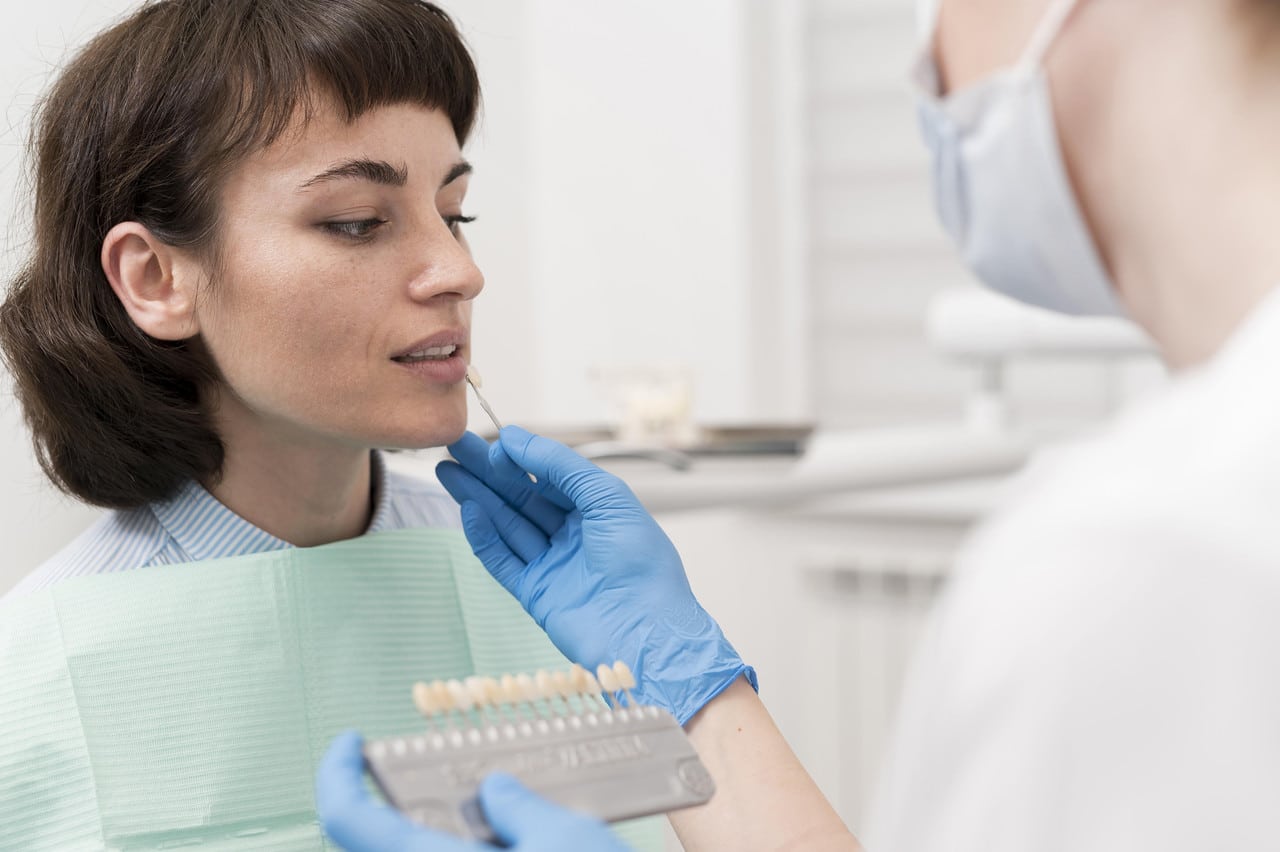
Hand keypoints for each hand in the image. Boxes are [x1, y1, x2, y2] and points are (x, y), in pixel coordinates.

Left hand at [316, 730, 629, 850]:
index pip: (348, 821)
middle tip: (443, 786)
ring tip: (494, 826)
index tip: (353, 744)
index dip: (338, 775)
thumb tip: (495, 792)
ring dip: (440, 841)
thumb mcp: (571, 840)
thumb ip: (521, 809)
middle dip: (405, 811)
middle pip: (385, 847)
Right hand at [435, 426, 753, 724]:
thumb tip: (515, 438)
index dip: (522, 457)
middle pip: (523, 496)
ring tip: (446, 470)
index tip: (493, 439)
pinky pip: (502, 560)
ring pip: (508, 524)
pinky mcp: (536, 593)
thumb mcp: (607, 498)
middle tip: (454, 446)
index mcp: (598, 510)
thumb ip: (561, 464)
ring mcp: (554, 565)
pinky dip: (484, 536)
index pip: (551, 476)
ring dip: (478, 497)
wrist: (646, 635)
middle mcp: (575, 536)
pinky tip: (468, 510)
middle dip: (488, 471)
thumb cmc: (641, 564)